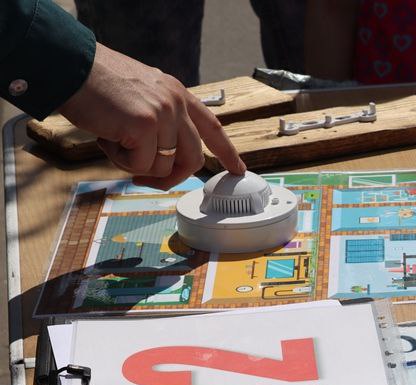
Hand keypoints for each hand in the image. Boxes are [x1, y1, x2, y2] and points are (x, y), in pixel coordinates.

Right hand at [58, 43, 244, 189]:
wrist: (70, 66)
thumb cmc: (96, 85)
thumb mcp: (140, 96)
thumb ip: (159, 120)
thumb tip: (164, 158)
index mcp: (177, 93)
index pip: (211, 126)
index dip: (226, 151)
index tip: (238, 169)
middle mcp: (176, 103)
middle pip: (192, 158)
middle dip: (171, 176)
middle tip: (145, 180)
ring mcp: (163, 114)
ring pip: (164, 165)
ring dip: (135, 163)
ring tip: (113, 139)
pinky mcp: (145, 127)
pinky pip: (141, 164)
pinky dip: (121, 160)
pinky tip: (107, 138)